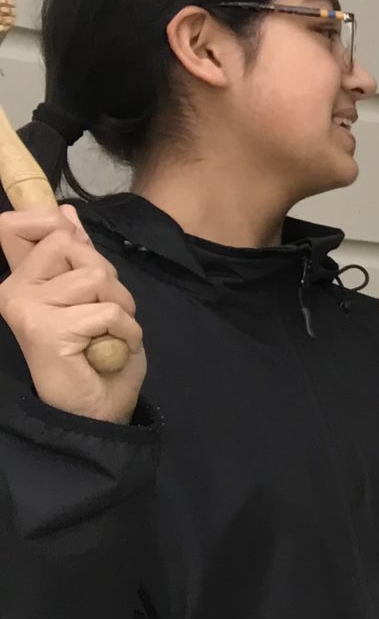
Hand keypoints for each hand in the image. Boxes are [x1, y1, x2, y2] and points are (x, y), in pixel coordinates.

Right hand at [0, 205, 144, 423]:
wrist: (97, 408)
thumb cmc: (97, 356)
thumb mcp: (92, 296)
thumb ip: (76, 256)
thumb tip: (64, 210)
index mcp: (20, 279)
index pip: (23, 224)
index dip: (62, 230)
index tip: (80, 256)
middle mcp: (14, 290)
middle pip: (73, 246)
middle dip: (108, 279)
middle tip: (103, 314)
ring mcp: (26, 308)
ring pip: (96, 276)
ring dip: (120, 307)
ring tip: (108, 334)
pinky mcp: (45, 329)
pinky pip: (106, 311)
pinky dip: (125, 331)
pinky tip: (110, 351)